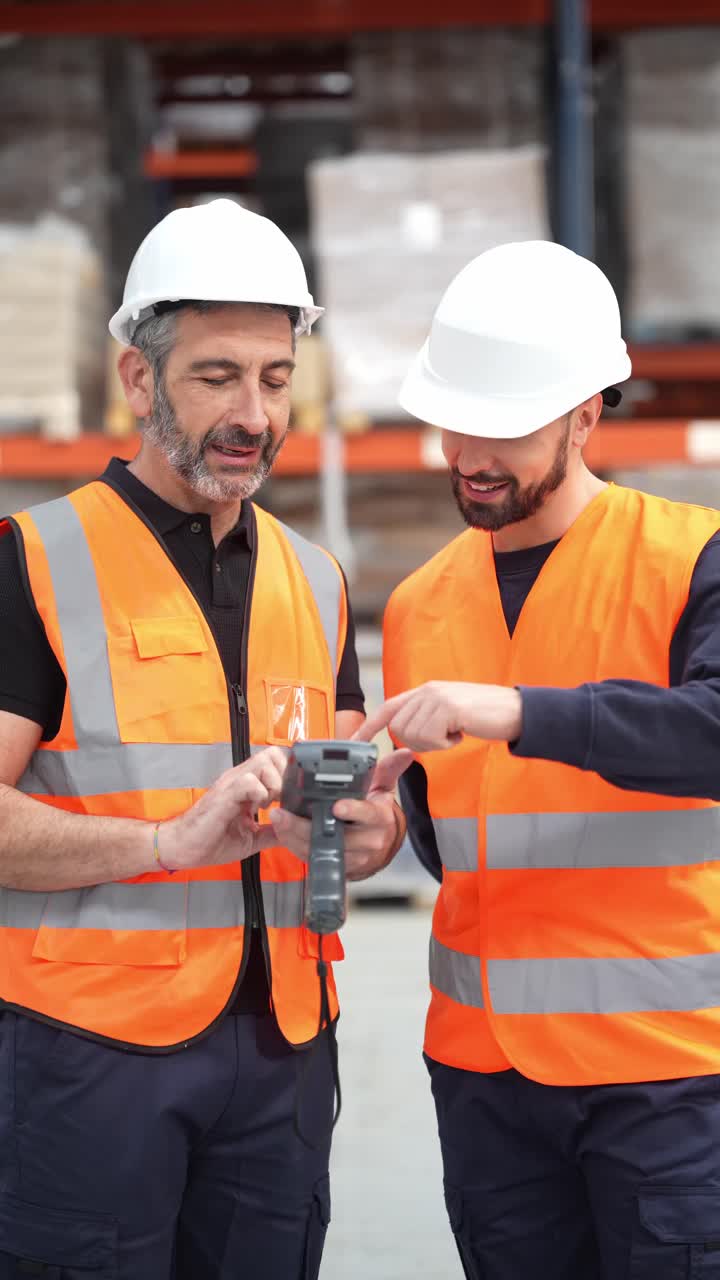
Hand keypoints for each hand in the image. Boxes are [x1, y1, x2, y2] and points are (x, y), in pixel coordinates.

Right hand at [158, 747, 287, 871]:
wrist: (182, 847)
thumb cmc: (210, 840)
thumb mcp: (251, 838)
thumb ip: (271, 832)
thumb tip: (291, 832)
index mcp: (246, 785)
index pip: (274, 761)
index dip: (287, 775)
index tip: (288, 798)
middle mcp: (238, 779)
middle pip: (271, 755)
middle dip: (283, 777)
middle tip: (278, 800)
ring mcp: (230, 784)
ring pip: (262, 762)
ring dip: (272, 784)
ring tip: (266, 804)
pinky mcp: (223, 795)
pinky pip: (248, 781)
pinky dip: (260, 794)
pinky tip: (255, 810)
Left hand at [269, 749, 412, 881]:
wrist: (380, 846)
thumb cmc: (376, 813)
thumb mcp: (383, 789)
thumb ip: (388, 769)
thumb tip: (405, 752)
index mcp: (380, 819)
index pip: (367, 815)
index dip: (352, 811)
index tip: (336, 806)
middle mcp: (369, 842)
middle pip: (336, 837)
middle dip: (307, 826)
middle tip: (285, 813)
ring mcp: (354, 858)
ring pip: (321, 850)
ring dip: (295, 836)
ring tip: (279, 820)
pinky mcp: (339, 867)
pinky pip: (314, 859)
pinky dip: (296, 846)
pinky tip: (283, 832)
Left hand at [354, 682, 522, 751]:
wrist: (515, 711)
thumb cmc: (484, 716)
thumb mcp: (449, 713)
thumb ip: (426, 718)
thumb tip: (406, 736)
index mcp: (425, 691)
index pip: (387, 708)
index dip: (368, 727)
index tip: (354, 743)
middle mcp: (427, 691)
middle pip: (398, 729)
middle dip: (417, 743)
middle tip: (443, 739)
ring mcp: (437, 698)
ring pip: (413, 736)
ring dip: (434, 744)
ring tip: (454, 733)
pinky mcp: (448, 708)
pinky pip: (431, 739)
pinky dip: (445, 744)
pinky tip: (461, 733)